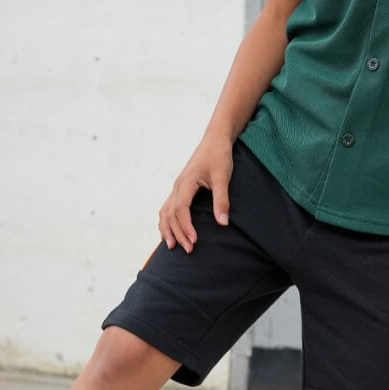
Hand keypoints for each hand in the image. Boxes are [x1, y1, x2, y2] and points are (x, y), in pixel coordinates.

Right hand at [158, 134, 233, 253]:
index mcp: (186, 182)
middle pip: (170, 214)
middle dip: (177, 233)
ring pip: (165, 212)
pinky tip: (169, 233)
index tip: (194, 240)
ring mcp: (177, 188)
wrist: (214, 140)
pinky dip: (166, 222)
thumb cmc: (219, 156)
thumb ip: (222, 200)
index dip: (186, 226)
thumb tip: (223, 222)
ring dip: (167, 229)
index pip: (181, 209)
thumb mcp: (223, 177)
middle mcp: (177, 186)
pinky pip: (168, 208)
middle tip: (189, 250)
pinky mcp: (180, 189)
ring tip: (172, 247)